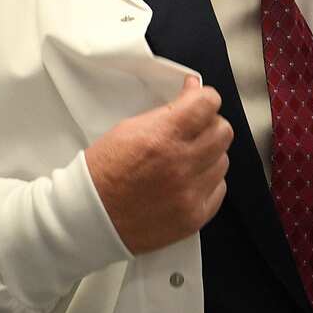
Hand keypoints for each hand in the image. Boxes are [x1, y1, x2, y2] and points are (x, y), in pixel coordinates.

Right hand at [85, 76, 232, 254]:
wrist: (89, 217)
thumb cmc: (103, 172)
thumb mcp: (128, 128)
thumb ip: (167, 112)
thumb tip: (193, 94)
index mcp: (161, 137)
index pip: (207, 103)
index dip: (204, 97)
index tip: (198, 99)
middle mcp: (180, 165)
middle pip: (223, 131)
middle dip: (210, 124)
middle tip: (194, 128)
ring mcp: (189, 194)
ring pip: (223, 160)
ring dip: (209, 155)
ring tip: (186, 158)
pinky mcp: (194, 217)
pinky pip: (219, 189)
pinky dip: (207, 182)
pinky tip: (188, 180)